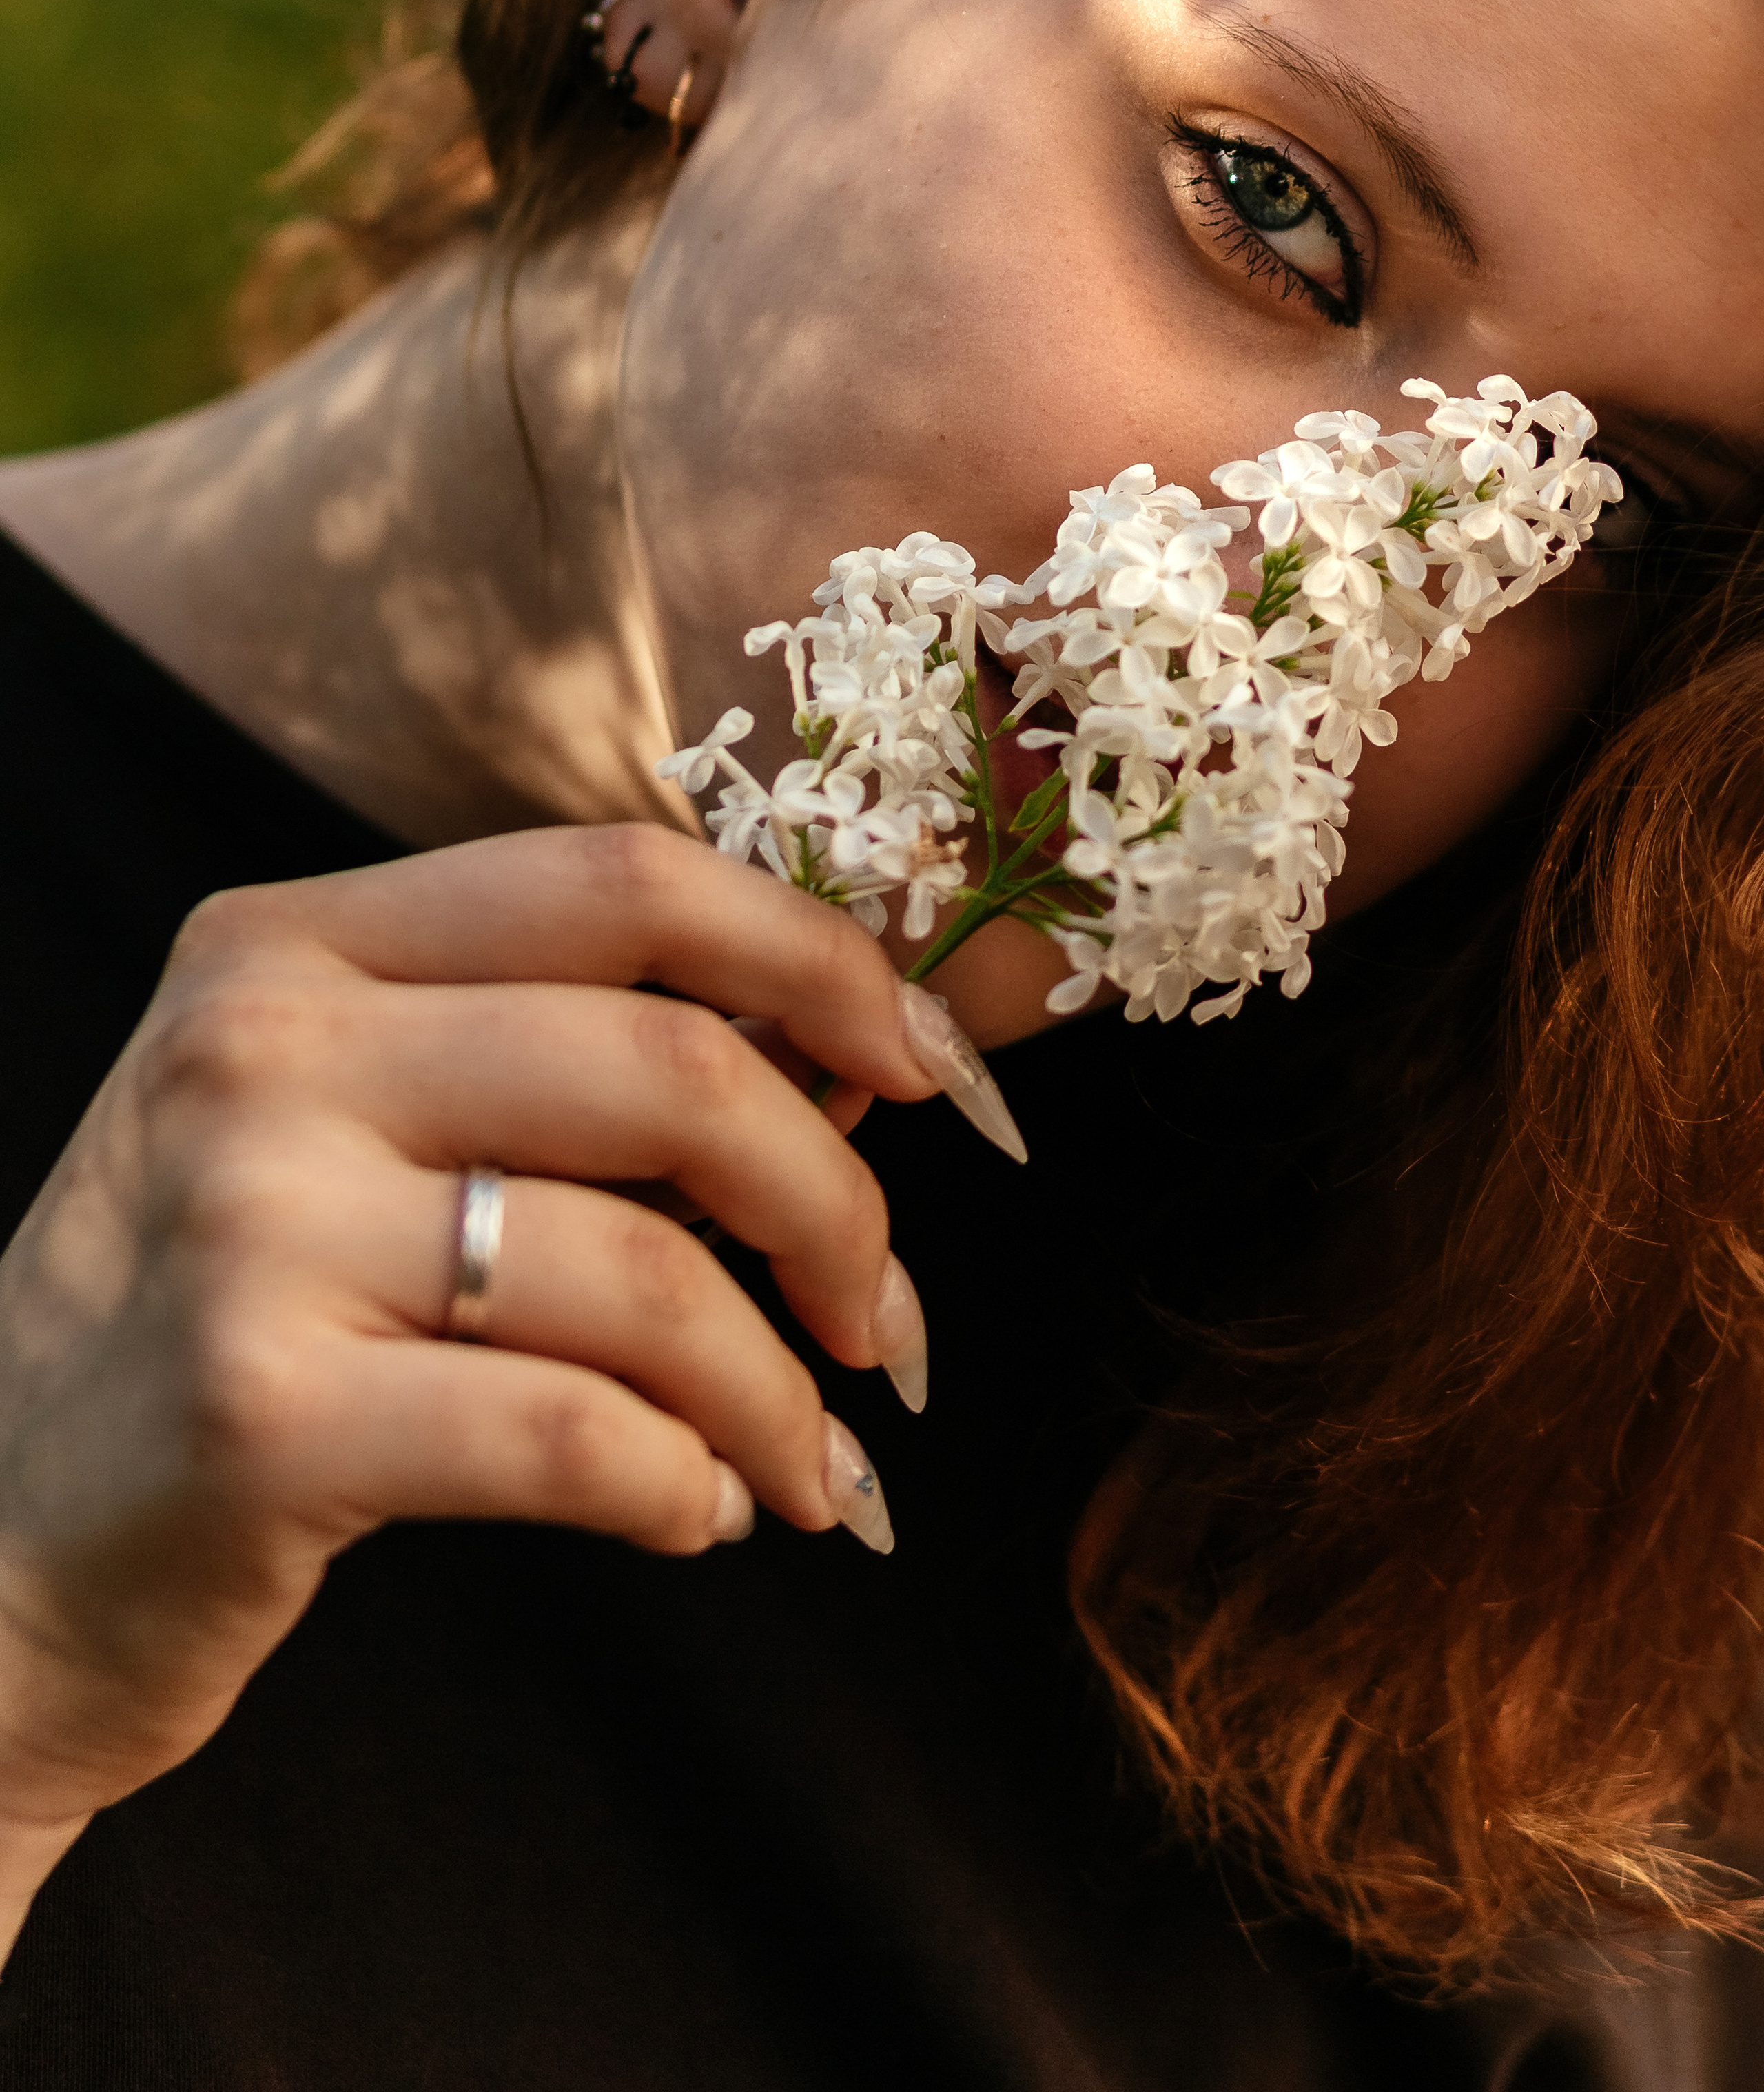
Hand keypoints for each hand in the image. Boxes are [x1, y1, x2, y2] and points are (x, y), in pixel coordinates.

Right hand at [0, 824, 945, 1943]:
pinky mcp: (254, 1413)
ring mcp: (245, 1223)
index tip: (942, 1078)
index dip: (826, 964)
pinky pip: (571, 1434)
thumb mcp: (345, 1136)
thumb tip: (870, 1064)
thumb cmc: (224, 1326)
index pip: (626, 878)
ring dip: (781, 1393)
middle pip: (673, 1068)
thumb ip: (570, 1073)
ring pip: (645, 1272)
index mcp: (294, 943)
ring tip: (810, 1466)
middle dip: (840, 1207)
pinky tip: (696, 1515)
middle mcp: (260, 1048)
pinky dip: (683, 1484)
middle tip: (891, 1324)